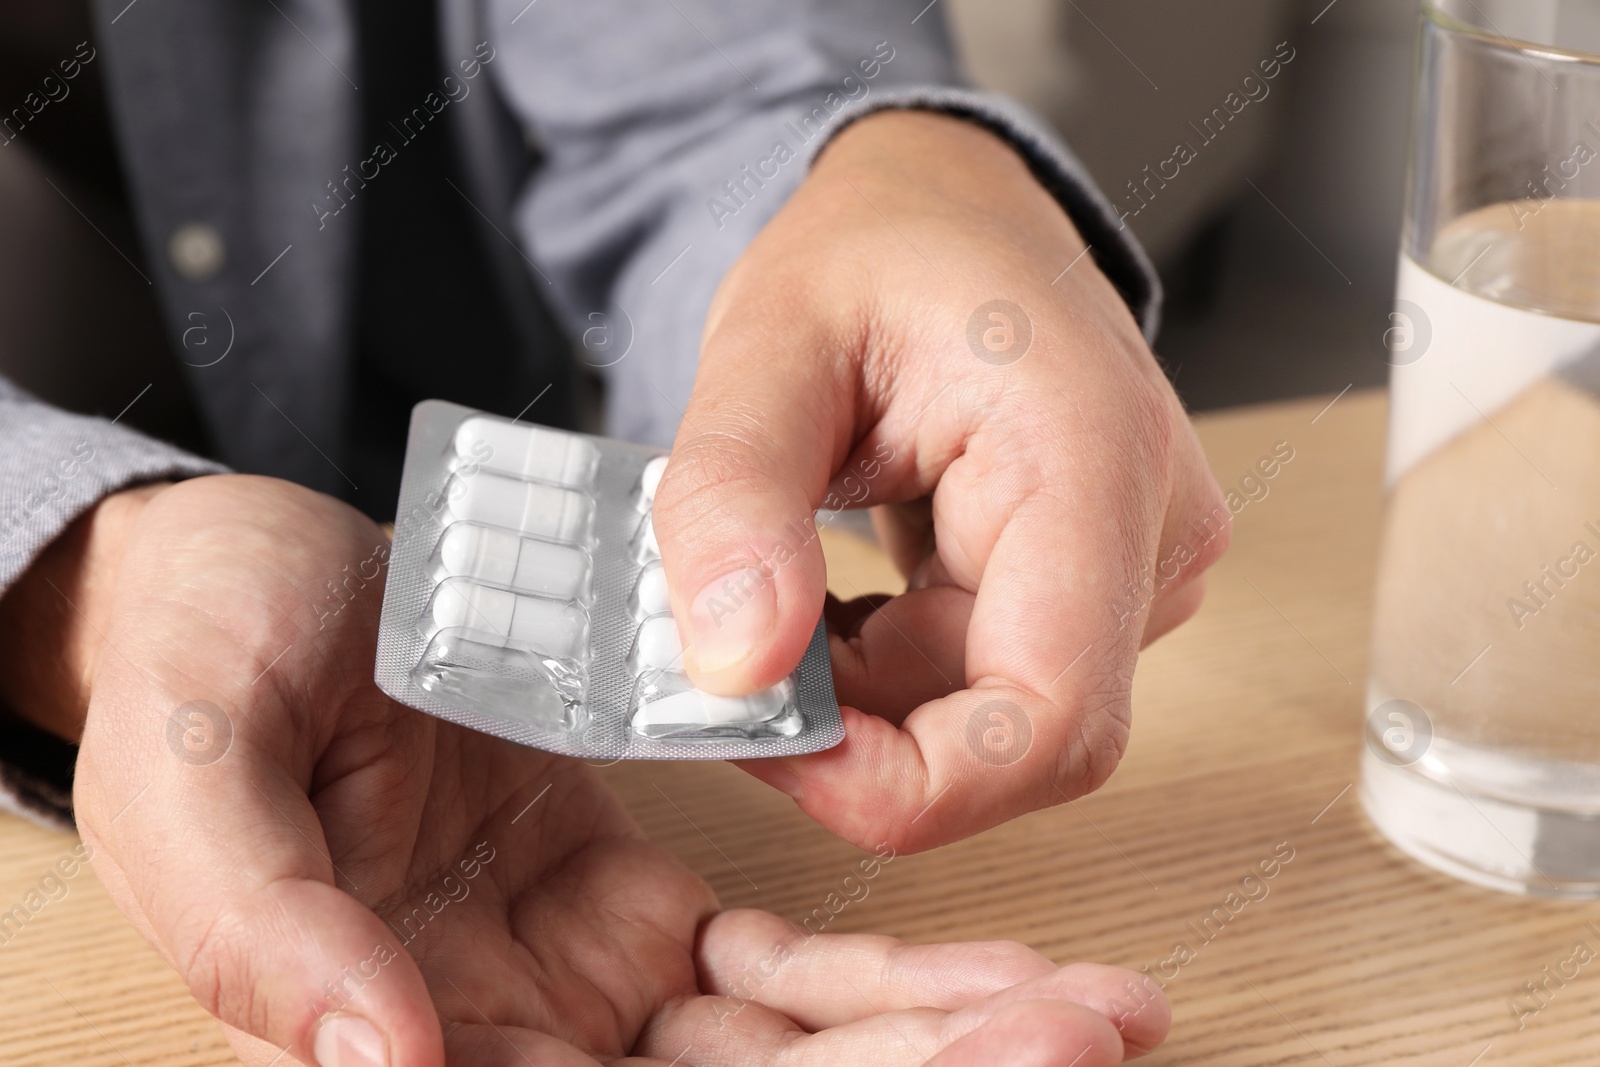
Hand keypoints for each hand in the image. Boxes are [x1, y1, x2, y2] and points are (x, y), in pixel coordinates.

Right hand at [31, 476, 1166, 1064]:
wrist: (239, 588)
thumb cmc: (192, 664)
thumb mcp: (189, 767)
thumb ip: (259, 918)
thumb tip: (374, 1058)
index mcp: (398, 1026)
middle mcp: (507, 1029)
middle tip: (1076, 1040)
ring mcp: (576, 973)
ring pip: (777, 1046)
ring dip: (929, 1033)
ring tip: (1083, 1012)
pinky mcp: (623, 902)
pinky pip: (770, 965)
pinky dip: (882, 970)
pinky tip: (992, 967)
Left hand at [653, 110, 1229, 850]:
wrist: (946, 215)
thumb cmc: (877, 253)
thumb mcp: (767, 344)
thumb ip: (734, 497)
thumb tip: (736, 669)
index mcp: (1088, 452)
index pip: (1052, 716)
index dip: (915, 784)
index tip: (778, 748)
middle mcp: (1150, 525)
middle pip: (1014, 733)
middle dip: (865, 723)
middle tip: (749, 637)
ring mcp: (1141, 562)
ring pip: (996, 718)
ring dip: (871, 688)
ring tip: (796, 574)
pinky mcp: (1110, 584)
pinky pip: (998, 686)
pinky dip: (897, 672)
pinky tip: (847, 595)